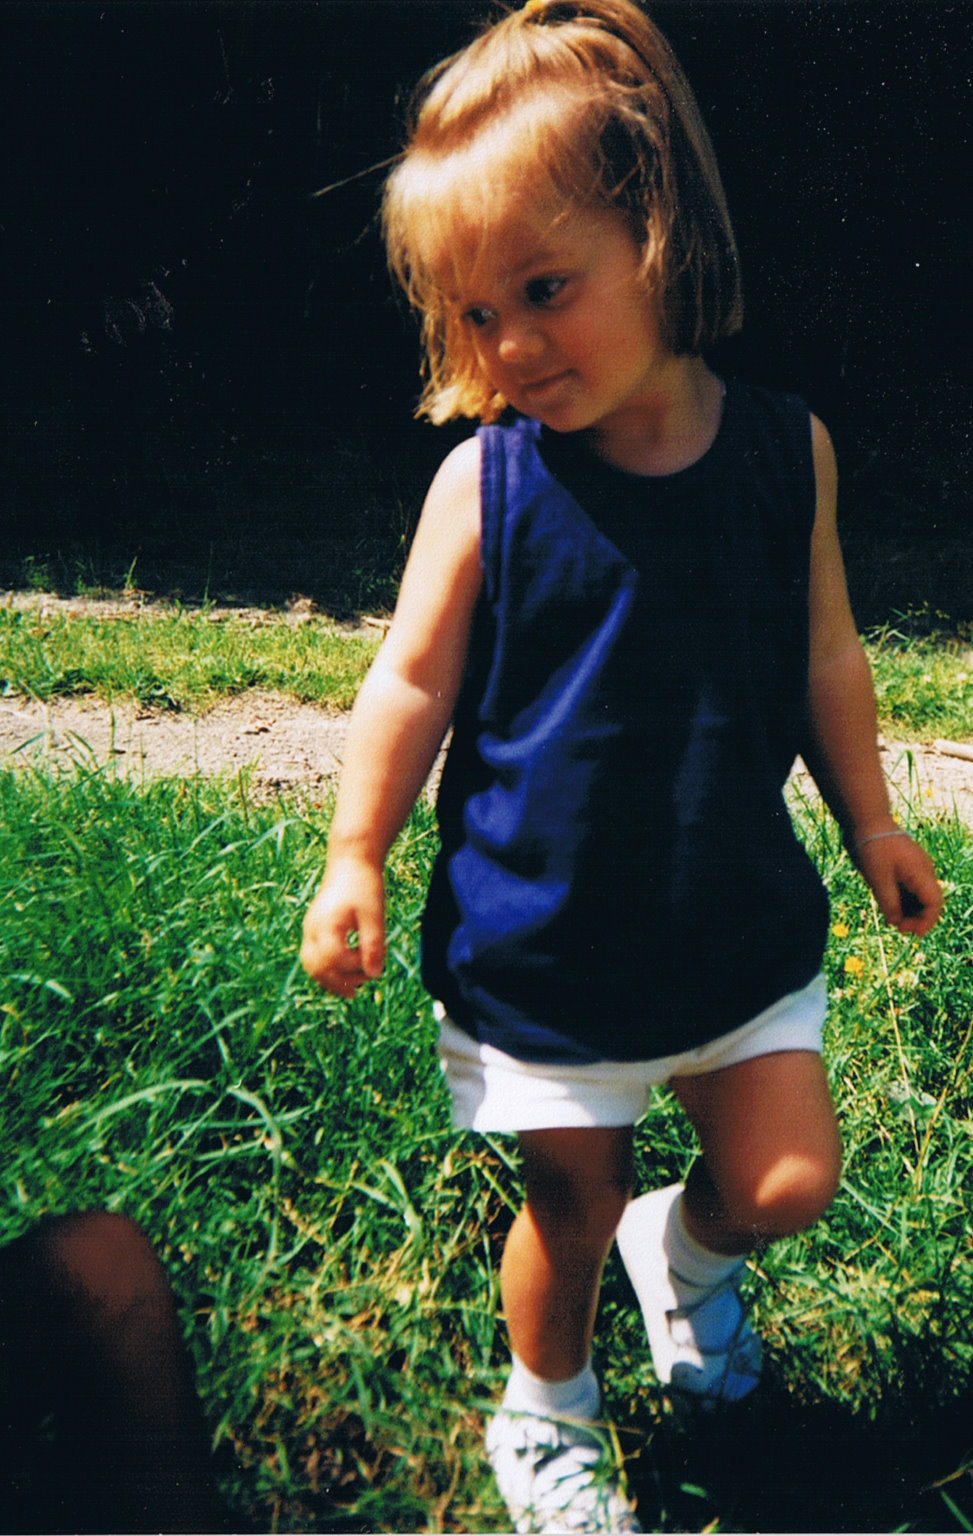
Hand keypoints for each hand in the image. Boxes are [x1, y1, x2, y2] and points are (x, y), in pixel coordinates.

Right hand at [300, 858, 385, 996]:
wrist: (351, 861)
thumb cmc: (365, 885)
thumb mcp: (374, 915)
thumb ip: (374, 945)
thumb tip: (375, 975)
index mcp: (326, 925)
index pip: (334, 960)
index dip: (354, 968)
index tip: (374, 963)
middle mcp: (312, 929)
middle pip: (316, 968)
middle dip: (337, 983)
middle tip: (360, 989)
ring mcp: (310, 928)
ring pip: (310, 964)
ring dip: (329, 979)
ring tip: (350, 989)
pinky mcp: (314, 928)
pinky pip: (313, 956)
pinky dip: (326, 968)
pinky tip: (345, 972)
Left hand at [854, 831, 942, 936]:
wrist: (866, 819)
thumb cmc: (873, 846)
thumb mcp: (878, 878)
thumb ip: (889, 902)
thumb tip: (895, 922)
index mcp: (921, 873)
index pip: (934, 903)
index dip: (926, 921)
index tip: (912, 933)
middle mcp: (922, 872)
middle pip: (929, 902)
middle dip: (917, 918)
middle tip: (898, 928)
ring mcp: (914, 869)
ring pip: (918, 897)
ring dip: (909, 911)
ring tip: (893, 921)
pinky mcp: (904, 867)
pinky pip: (909, 889)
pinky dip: (902, 901)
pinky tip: (890, 909)